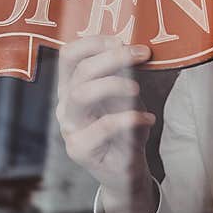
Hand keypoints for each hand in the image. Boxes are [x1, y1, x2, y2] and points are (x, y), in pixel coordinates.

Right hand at [56, 36, 157, 212]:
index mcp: (71, 87)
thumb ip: (123, 75)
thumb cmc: (125, 129)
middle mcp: (65, 104)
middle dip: (113, 57)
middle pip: (80, 70)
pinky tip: (147, 119)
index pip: (69, 55)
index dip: (94, 42)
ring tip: (137, 89)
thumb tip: (135, 49)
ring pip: (82, 94)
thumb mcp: (125, 96)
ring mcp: (69, 127)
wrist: (125, 171)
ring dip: (114, 84)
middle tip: (142, 55)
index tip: (122, 41)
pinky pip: (104, 126)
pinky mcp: (80, 149)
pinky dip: (131, 118)